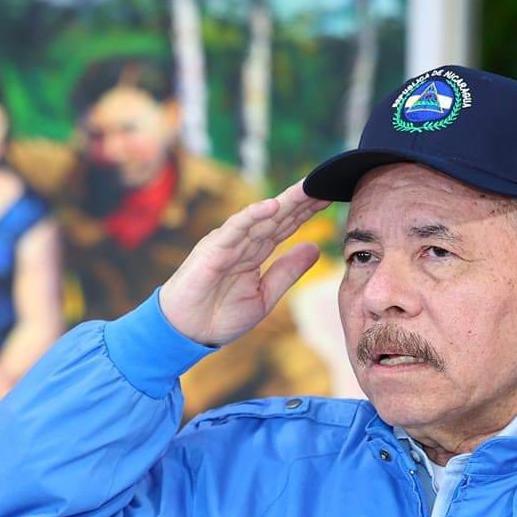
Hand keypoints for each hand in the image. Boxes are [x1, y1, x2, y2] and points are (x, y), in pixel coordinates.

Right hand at [157, 181, 324, 346]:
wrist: (187, 332)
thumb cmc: (219, 315)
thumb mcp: (264, 296)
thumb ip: (287, 272)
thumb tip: (314, 248)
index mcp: (254, 253)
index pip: (285, 227)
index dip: (306, 213)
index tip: (329, 198)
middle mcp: (242, 242)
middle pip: (277, 217)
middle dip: (301, 201)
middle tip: (326, 183)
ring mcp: (228, 243)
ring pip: (260, 217)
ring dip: (284, 202)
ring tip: (308, 188)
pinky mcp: (213, 249)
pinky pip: (235, 228)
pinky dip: (252, 215)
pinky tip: (272, 205)